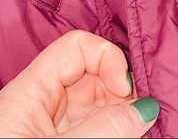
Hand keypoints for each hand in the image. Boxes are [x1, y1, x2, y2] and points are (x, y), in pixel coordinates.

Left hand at [0, 30, 158, 137]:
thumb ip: (106, 129)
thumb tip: (147, 109)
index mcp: (31, 92)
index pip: (78, 48)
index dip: (107, 59)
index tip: (125, 91)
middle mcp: (44, 105)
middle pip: (94, 74)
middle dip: (122, 89)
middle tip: (141, 115)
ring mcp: (55, 129)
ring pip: (100, 103)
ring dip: (125, 112)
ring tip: (142, 129)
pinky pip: (99, 127)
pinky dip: (118, 130)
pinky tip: (133, 136)